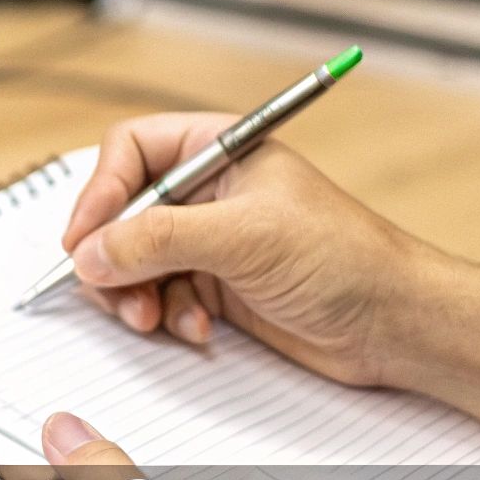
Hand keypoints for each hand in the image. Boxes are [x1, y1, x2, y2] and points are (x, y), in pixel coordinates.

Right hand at [60, 113, 479, 459]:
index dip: (101, 191)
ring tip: (154, 317)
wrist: (395, 324)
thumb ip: (159, 238)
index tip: (84, 237)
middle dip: (113, 255)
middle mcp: (209, 193)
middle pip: (122, 211)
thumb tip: (92, 251)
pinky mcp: (214, 287)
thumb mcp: (244, 237)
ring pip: (133, 260)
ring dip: (134, 293)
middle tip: (112, 287)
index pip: (132, 151)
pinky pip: (158, 295)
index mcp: (220, 151)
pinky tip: (195, 329)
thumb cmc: (347, 259)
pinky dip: (165, 315)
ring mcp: (209, 242)